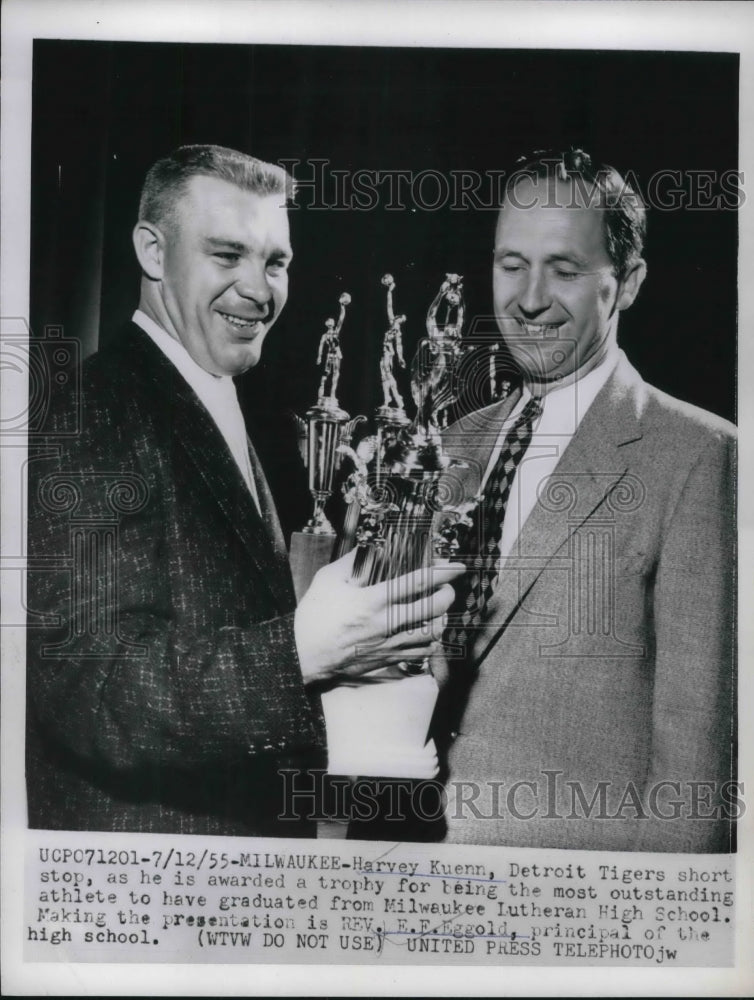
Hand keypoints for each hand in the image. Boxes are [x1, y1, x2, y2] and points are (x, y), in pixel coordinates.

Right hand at [294, 550, 463, 685]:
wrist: (302, 655)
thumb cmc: (313, 618)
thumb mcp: (327, 580)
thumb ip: (353, 563)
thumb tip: (371, 549)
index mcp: (372, 600)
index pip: (416, 583)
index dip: (441, 572)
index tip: (456, 567)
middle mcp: (385, 623)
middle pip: (432, 608)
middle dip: (448, 594)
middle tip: (447, 587)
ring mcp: (388, 644)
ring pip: (432, 632)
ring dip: (442, 618)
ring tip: (439, 608)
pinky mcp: (387, 659)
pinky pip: (421, 652)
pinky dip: (432, 640)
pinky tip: (428, 631)